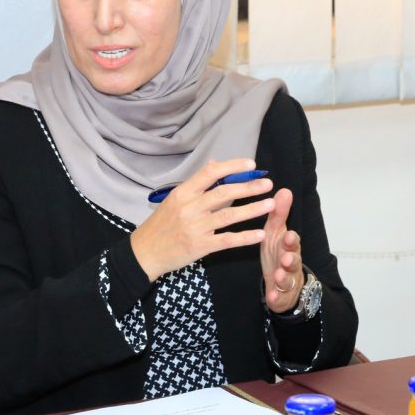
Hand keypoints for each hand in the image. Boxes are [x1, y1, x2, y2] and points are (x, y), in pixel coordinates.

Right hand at [130, 159, 272, 280]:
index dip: (232, 167)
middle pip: (224, 193)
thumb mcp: (174, 199)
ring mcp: (196, 227)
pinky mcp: (200, 246)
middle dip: (249, 187)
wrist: (144, 252)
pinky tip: (259, 234)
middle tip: (268, 184)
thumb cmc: (161, 224)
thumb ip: (197, 183)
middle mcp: (190, 207)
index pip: (210, 173)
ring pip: (229, 215)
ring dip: (252, 209)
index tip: (251, 165)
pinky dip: (244, 237)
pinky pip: (227, 240)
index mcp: (183, 192)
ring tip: (270, 204)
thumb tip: (215, 163)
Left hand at [261, 188, 304, 313]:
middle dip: (291, 259)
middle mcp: (290, 262)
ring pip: (288, 279)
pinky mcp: (281, 296)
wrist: (281, 281)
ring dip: (284, 277)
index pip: (292, 241)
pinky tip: (272, 298)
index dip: (291, 240)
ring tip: (278, 275)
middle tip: (286, 258)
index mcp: (288, 246)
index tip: (288, 235)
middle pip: (294, 261)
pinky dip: (276, 297)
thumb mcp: (276, 232)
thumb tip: (284, 189)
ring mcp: (287, 280)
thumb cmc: (278, 252)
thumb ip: (279, 214)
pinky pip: (279, 297)